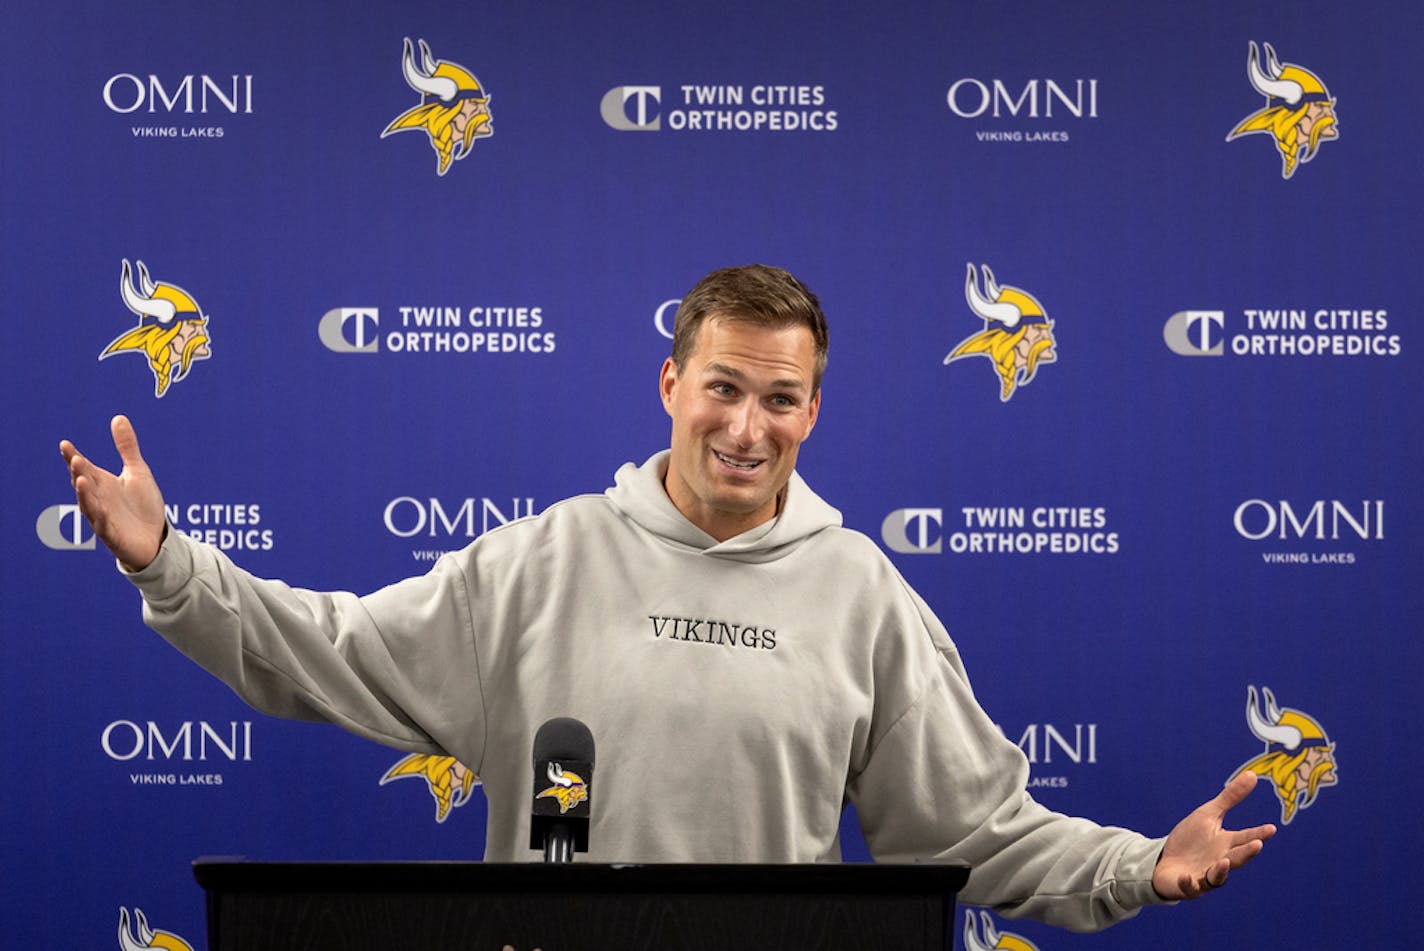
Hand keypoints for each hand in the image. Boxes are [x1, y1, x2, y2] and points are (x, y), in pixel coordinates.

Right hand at [60, 415, 166, 571]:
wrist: (156, 537)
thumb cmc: (142, 505)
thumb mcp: (137, 471)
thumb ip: (127, 447)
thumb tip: (118, 417)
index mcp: (102, 484)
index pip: (84, 468)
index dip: (73, 457)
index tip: (65, 444)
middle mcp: (99, 500)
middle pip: (85, 485)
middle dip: (79, 473)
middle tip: (75, 459)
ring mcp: (104, 518)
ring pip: (90, 506)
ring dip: (85, 495)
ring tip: (81, 480)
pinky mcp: (114, 536)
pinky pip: (105, 528)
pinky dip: (101, 520)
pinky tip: (100, 512)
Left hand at [1152, 770, 1276, 899]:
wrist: (1166, 860)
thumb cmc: (1191, 839)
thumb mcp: (1208, 815)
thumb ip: (1230, 798)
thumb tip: (1253, 774)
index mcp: (1226, 844)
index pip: (1245, 838)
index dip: (1258, 833)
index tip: (1271, 828)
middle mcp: (1220, 861)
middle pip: (1236, 858)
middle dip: (1246, 852)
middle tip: (1257, 845)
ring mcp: (1205, 876)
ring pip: (1217, 877)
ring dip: (1221, 870)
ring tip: (1225, 861)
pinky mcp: (1188, 887)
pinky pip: (1190, 888)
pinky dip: (1189, 883)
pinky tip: (1187, 876)